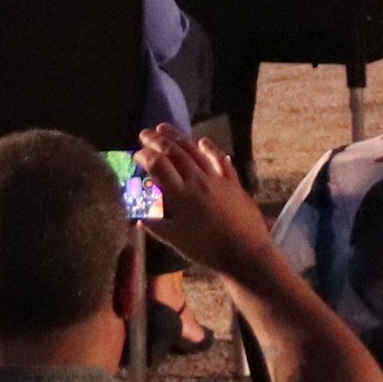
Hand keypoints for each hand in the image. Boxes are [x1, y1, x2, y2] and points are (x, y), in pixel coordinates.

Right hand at [134, 127, 282, 275]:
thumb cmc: (207, 249)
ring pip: (195, 152)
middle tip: (145, 133)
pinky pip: (220, 160)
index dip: (146, 156)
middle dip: (158, 140)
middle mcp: (197, 180)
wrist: (245, 251)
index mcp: (181, 195)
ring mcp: (217, 178)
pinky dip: (210, 149)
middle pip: (176, 153)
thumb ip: (157, 227)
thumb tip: (138, 219)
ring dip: (179, 138)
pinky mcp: (233, 182)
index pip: (159, 166)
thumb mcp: (176, 241)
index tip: (137, 153)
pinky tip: (204, 142)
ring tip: (166, 129)